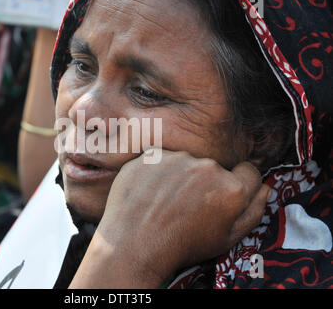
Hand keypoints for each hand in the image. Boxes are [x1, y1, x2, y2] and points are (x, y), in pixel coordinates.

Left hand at [71, 150, 269, 287]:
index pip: (248, 171)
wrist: (135, 244)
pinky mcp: (152, 155)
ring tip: (164, 201)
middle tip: (187, 205)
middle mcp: (208, 167)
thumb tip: (265, 187)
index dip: (238, 184)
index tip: (220, 196)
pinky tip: (149, 192)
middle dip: (206, 182)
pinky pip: (161, 159)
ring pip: (186, 162)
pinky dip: (157, 172)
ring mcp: (178, 158)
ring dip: (179, 175)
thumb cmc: (182, 245)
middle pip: (214, 168)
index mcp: (233, 188)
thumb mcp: (227, 239)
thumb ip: (253, 211)